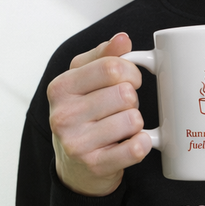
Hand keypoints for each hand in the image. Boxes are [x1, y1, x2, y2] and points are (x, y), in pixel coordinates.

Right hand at [48, 33, 151, 196]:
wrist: (74, 166)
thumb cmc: (84, 115)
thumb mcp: (85, 79)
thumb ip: (104, 55)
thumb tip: (122, 38)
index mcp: (61, 87)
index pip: (112, 67)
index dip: (130, 72)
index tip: (129, 80)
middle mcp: (63, 115)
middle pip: (125, 93)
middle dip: (132, 99)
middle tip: (121, 108)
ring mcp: (77, 143)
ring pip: (133, 119)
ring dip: (136, 122)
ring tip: (121, 127)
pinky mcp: (95, 165)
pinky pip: (136, 148)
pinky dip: (143, 143)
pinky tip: (133, 142)